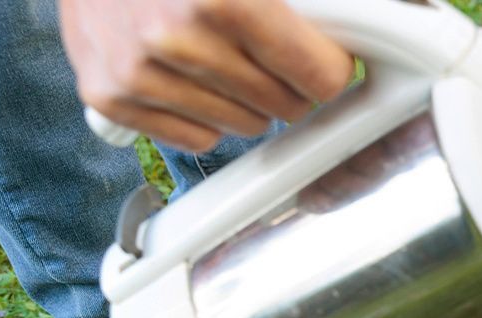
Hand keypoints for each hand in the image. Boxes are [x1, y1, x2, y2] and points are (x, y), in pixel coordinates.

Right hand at [59, 0, 353, 151]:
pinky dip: (202, 117)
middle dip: (287, 83)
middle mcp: (176, 36)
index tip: (324, 60)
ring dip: (245, 102)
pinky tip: (188, 78)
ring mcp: (137, 70)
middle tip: (267, 54)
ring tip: (221, 58)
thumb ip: (305, 6)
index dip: (328, 68)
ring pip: (244, 127)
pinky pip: (197, 140)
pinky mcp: (109, 96)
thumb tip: (372, 27)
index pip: (320, 75)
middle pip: (285, 106)